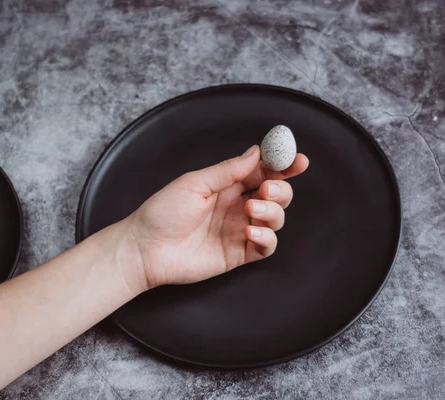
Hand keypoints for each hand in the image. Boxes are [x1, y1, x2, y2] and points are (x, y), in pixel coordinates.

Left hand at [123, 145, 308, 289]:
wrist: (146, 249)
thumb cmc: (163, 212)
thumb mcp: (195, 183)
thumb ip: (229, 170)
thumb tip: (257, 152)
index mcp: (228, 185)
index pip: (263, 171)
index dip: (283, 165)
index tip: (298, 160)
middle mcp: (238, 206)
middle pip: (277, 194)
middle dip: (281, 189)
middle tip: (268, 188)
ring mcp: (240, 230)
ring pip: (276, 219)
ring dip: (272, 212)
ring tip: (250, 211)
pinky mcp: (239, 253)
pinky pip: (267, 246)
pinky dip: (267, 237)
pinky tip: (252, 232)